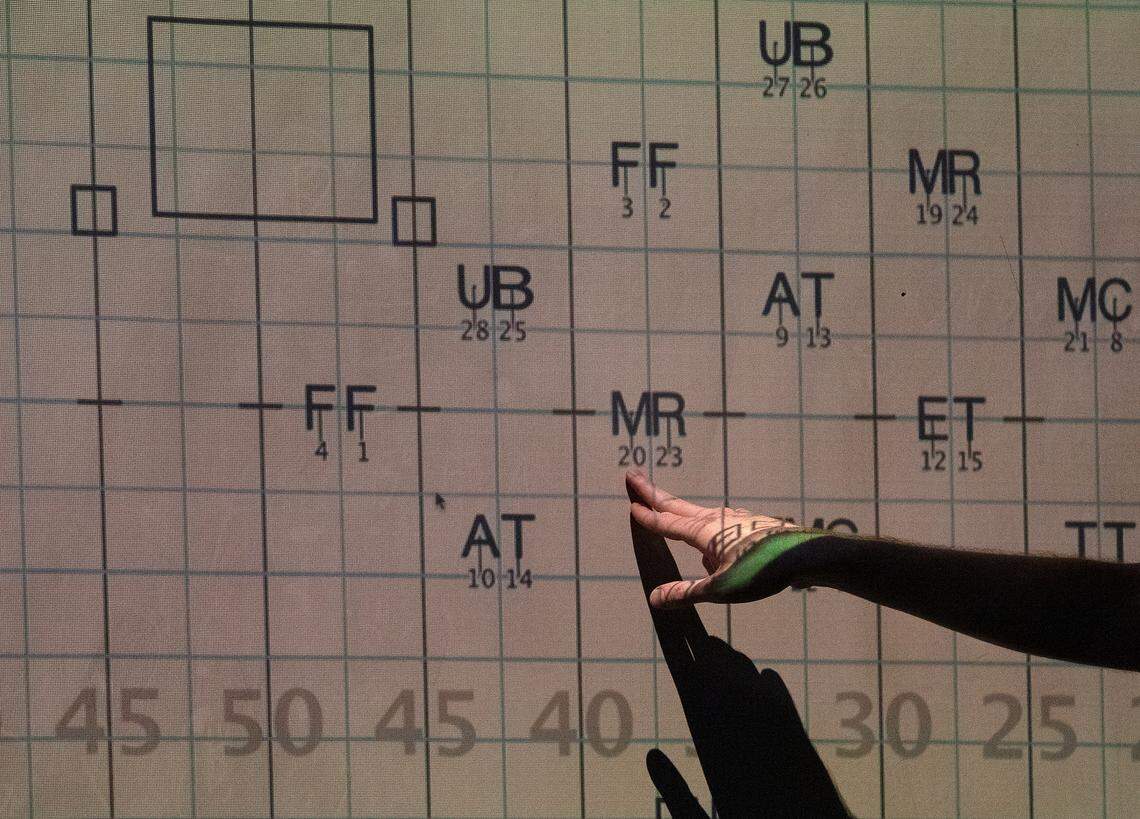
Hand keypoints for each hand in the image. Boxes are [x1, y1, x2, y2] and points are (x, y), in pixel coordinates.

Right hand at [626, 469, 810, 607]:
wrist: (804, 554)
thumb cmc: (760, 570)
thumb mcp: (720, 588)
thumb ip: (686, 593)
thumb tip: (654, 598)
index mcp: (703, 532)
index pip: (666, 523)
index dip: (646, 516)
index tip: (630, 504)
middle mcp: (716, 519)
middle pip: (677, 505)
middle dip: (653, 492)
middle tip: (634, 475)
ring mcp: (734, 519)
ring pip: (698, 514)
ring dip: (678, 509)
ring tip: (666, 508)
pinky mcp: (749, 525)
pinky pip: (718, 523)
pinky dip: (704, 525)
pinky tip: (712, 545)